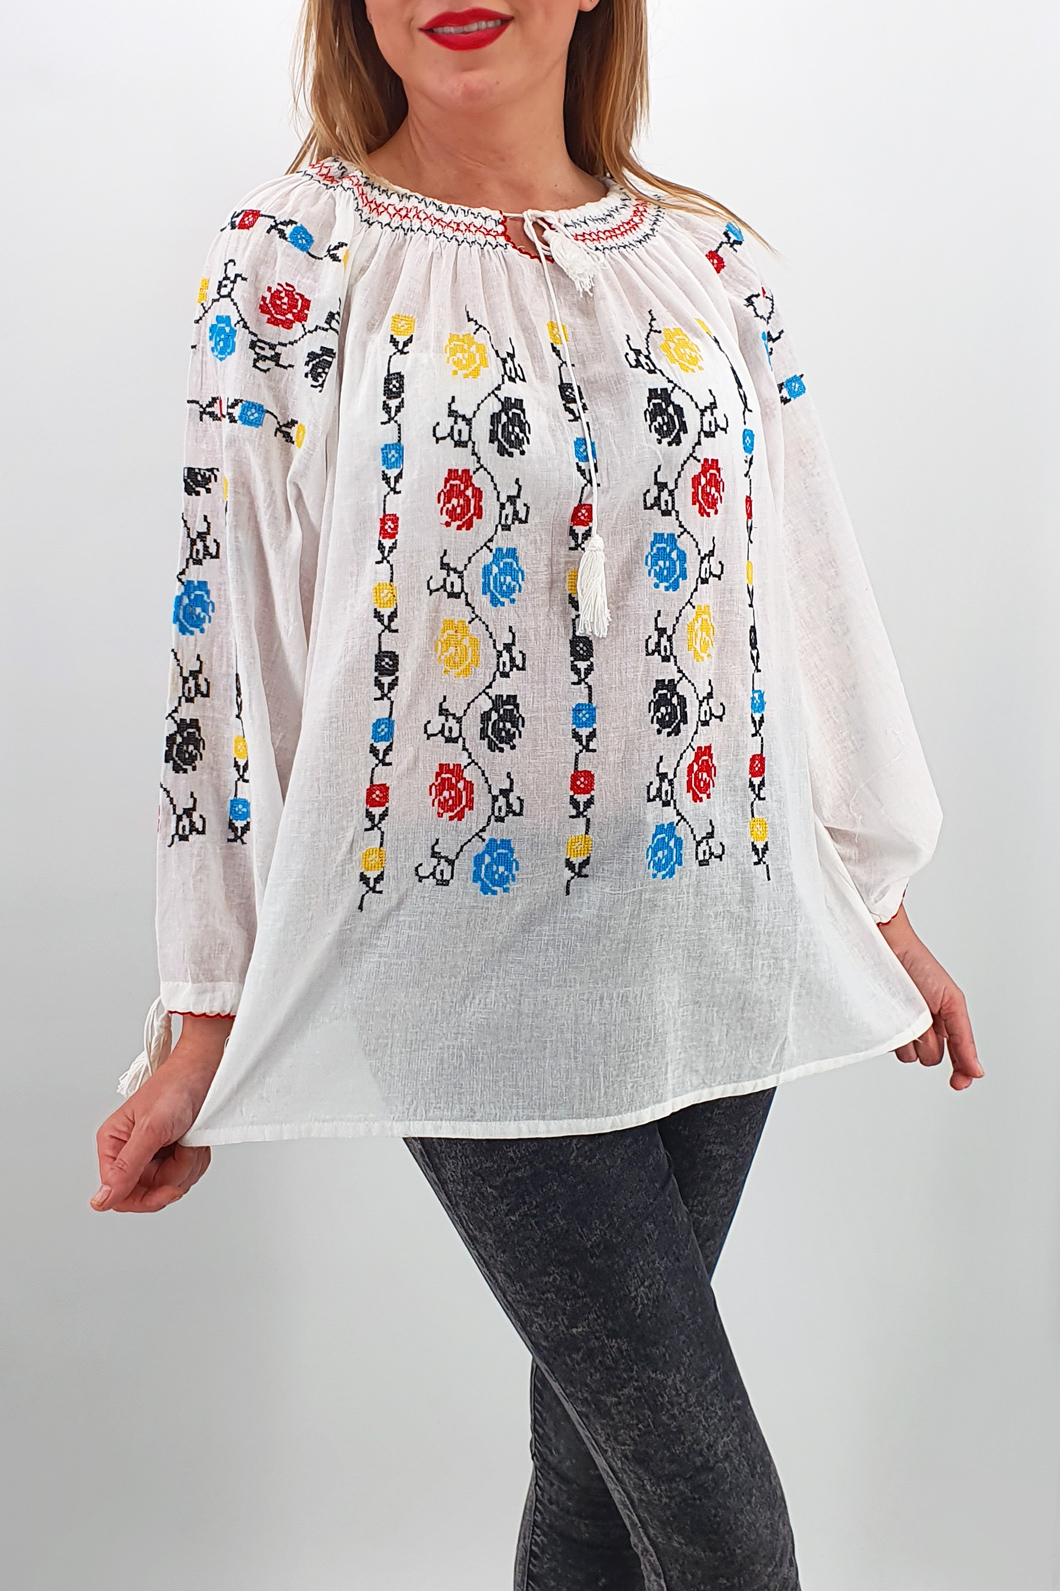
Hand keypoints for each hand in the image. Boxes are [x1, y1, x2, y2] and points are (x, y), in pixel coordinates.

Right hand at [91, 1015, 232, 1212]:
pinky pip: (186, 1174)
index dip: (145, 1199)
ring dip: (187, 1164)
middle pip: (149, 1192)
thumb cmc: (175, 1089)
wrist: (206, 1070)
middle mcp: (130, 1151)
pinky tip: (195, 1140)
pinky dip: (196, 1159)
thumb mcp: (150, 1131)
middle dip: (173, 1175)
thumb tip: (100, 1201)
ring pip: (171, 1184)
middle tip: (183, 1152)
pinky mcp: (173, 1153)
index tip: (169, 1189)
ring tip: (188, 1138)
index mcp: (113, 1144)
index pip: (119, 1194)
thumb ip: (126, 1168)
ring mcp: (153, 1154)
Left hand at [877, 907, 982, 1090]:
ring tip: (905, 1009)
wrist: (887, 946)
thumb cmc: (920, 966)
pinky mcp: (881, 1026)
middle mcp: (924, 1029)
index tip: (958, 1083)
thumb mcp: (952, 1002)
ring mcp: (901, 1028)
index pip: (957, 1058)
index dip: (961, 1072)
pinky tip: (890, 1012)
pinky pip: (888, 1045)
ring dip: (910, 1038)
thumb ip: (963, 1039)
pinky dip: (891, 1034)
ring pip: (909, 1055)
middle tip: (925, 1017)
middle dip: (930, 1043)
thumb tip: (976, 1071)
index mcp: (946, 1023)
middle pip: (931, 1058)